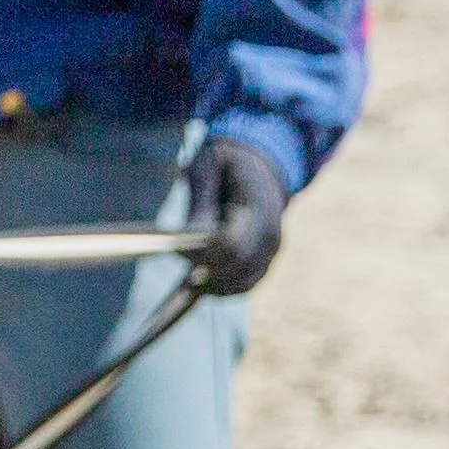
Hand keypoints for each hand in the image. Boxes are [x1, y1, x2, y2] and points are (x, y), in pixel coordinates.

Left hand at [177, 135, 288, 297]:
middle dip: (207, 273)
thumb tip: (192, 234)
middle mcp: (272, 233)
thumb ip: (202, 199)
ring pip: (244, 282)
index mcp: (260, 206)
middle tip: (177, 275)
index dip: (204, 252)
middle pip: (238, 268)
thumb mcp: (209, 165)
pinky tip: (198, 286)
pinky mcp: (266, 259)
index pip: (233, 244)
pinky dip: (224, 287)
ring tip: (186, 285)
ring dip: (215, 286)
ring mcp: (272, 250)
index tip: (175, 250)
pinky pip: (246, 282)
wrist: (262, 163)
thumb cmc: (227, 161)